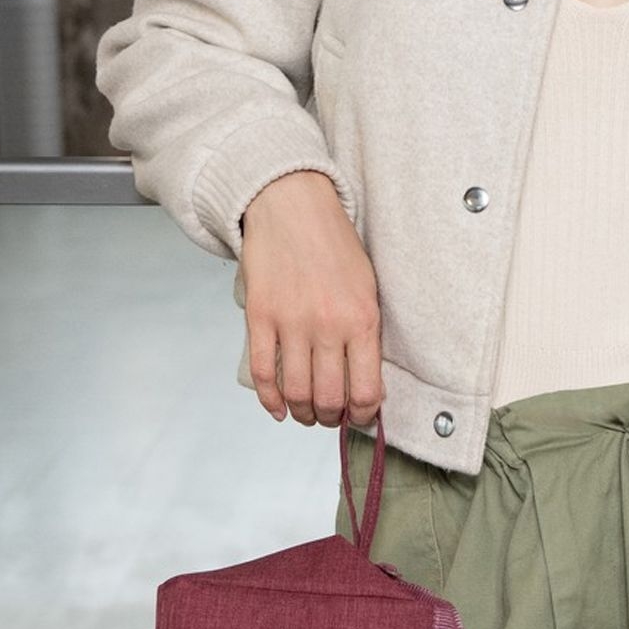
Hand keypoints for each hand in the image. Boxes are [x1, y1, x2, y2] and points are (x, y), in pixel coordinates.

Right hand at [236, 169, 384, 430]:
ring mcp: (291, 323)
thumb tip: (366, 380)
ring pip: (297, 391)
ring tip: (308, 415)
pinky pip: (263, 372)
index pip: (367, 389)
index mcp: (362, 319)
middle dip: (332, 418)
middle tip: (332, 418)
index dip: (365, 415)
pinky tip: (279, 409)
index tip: (362, 418)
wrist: (294, 209)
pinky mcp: (261, 317)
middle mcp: (328, 326)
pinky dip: (270, 399)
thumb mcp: (368, 287)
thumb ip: (367, 332)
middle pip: (329, 398)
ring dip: (304, 414)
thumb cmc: (336, 247)